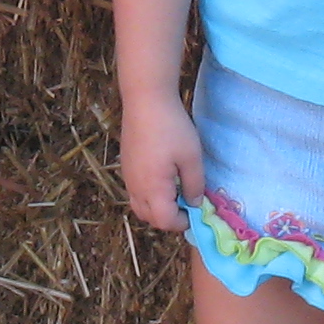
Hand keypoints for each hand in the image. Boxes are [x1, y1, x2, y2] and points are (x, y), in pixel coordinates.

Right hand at [121, 93, 203, 232]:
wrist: (146, 101)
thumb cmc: (172, 128)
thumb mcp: (192, 158)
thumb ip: (194, 185)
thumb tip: (195, 203)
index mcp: (153, 189)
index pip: (165, 221)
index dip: (183, 222)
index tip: (197, 211)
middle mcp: (136, 187)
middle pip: (150, 218)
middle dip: (169, 218)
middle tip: (188, 205)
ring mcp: (128, 177)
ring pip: (139, 206)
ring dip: (157, 208)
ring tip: (175, 193)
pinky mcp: (125, 166)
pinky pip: (135, 192)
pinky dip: (148, 196)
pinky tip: (163, 179)